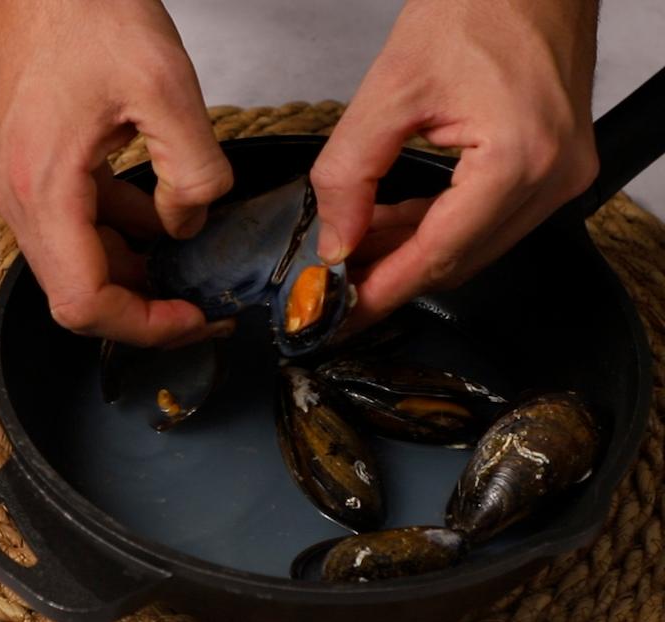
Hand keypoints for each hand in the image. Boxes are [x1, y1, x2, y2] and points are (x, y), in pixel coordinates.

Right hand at [0, 0, 233, 346]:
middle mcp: (18, 199)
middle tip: (199, 306)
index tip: (194, 317)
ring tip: (187, 258)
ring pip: (74, 264)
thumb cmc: (87, 13)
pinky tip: (157, 214)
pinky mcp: (29, 170)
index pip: (84, 302)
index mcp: (45, 189)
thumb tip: (187, 226)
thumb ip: (192, 170)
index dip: (143, 325)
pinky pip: (72, 227)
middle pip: (75, 296)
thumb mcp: (166, 87)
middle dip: (141, 308)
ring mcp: (18, 186)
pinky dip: (116, 234)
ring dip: (130, 272)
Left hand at [311, 0, 599, 330]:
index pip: (437, 255)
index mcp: (518, 160)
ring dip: (410, 251)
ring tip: (353, 250)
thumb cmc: (477, 5)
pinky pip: (486, 218)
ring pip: (471, 245)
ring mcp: (561, 175)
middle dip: (390, 276)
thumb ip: (351, 174)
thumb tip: (335, 241)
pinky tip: (392, 224)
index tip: (337, 317)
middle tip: (333, 287)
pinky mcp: (555, 165)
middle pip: (457, 260)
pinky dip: (437, 225)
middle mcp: (552, 178)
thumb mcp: (390, 89)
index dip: (381, 291)